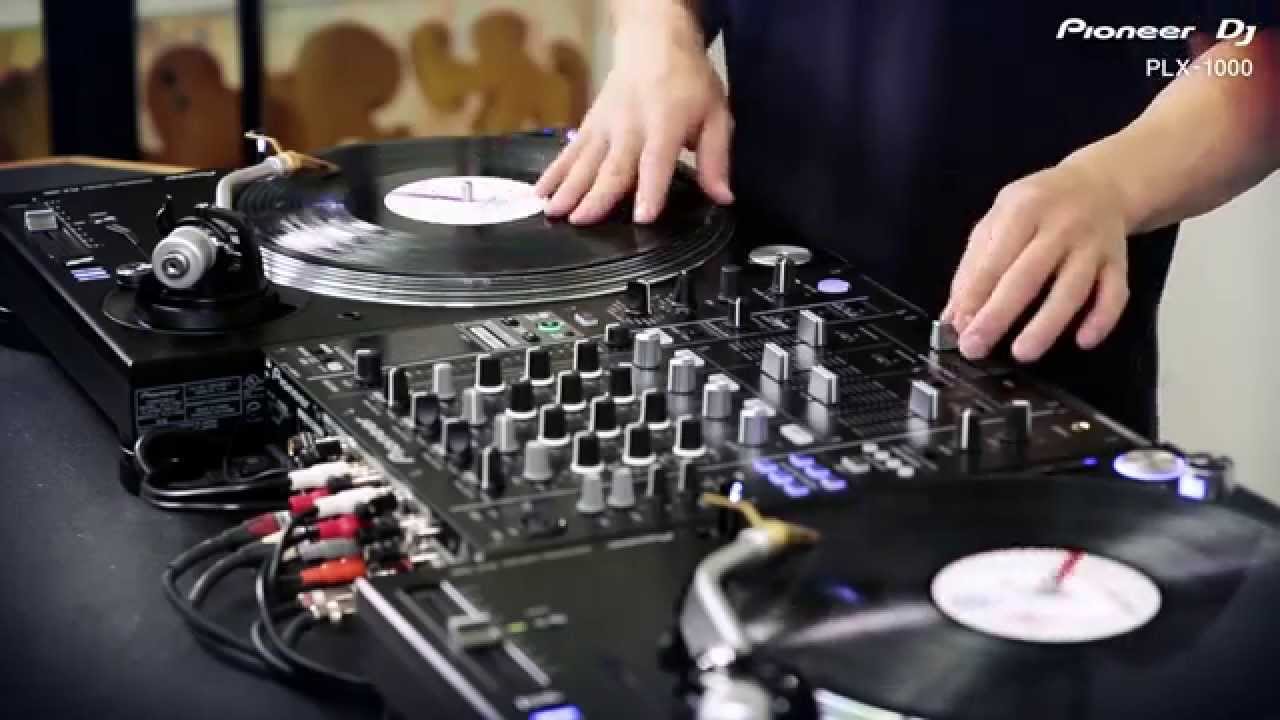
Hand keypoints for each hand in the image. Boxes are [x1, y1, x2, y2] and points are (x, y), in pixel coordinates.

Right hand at [534, 13, 733, 224]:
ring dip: (567, 188)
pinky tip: (539, 192)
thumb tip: (723, 198)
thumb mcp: (716, 114)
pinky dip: (553, 172)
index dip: (650, 189)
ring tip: (552, 212)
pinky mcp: (590, 125)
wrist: (653, 40)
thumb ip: (716, 159)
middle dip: (596, 196)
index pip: (657, 161)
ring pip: (585, 161)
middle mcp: (631, 127)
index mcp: (666, 124)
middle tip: (579, 221)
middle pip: (612, 166)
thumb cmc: (688, 80)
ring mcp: (605, 126)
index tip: (642, 216)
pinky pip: (570, 152)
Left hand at [942, 160, 1132, 362]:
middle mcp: (1062, 226)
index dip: (975, 294)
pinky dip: (1102, 319)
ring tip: (1023, 353)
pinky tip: (1084, 341)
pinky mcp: (1119, 261)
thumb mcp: (998, 218)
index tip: (958, 326)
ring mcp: (1094, 245)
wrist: (1101, 184)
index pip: (995, 258)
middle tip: (975, 348)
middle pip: (1029, 275)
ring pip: (1073, 289)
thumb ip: (974, 265)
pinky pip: (1116, 294)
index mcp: (1024, 210)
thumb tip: (954, 315)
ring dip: (1047, 324)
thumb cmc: (1037, 206)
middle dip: (999, 315)